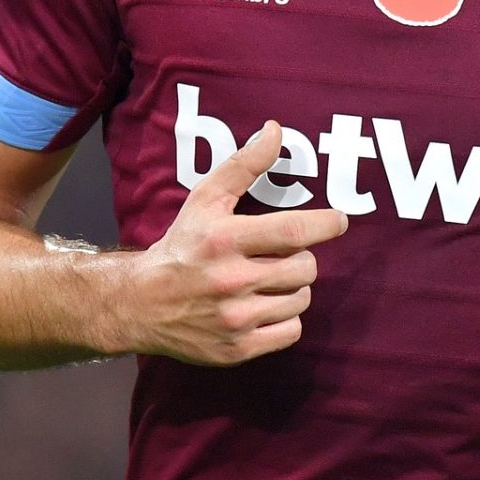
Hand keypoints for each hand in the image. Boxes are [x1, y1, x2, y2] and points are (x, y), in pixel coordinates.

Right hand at [128, 122, 347, 365]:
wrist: (140, 303)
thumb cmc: (182, 246)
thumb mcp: (206, 199)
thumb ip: (244, 165)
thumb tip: (276, 131)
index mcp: (225, 239)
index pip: (294, 231)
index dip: (326, 224)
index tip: (338, 221)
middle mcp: (231, 280)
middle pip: (305, 267)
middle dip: (302, 257)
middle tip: (281, 254)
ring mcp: (236, 318)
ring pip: (302, 299)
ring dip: (293, 287)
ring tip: (269, 280)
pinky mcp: (238, 348)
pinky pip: (292, 331)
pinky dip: (286, 318)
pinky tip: (265, 306)